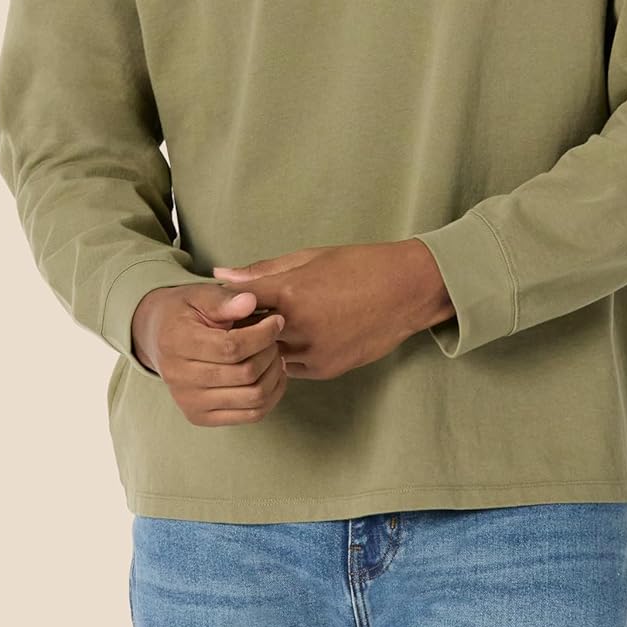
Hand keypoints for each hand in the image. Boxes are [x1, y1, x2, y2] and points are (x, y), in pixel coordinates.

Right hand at [131, 283, 288, 425]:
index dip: (262, 334)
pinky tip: (270, 373)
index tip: (276, 320)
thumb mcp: (198, 295)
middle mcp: (179, 378)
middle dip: (270, 352)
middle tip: (275, 337)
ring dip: (273, 374)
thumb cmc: (183, 312)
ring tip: (274, 353)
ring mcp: (189, 402)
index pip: (231, 347)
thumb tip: (251, 302)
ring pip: (253, 398)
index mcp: (176, 343)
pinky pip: (251, 415)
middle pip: (245, 374)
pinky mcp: (200, 417)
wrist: (155, 337)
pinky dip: (271, 395)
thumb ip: (224, 299)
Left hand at [211, 239, 451, 380]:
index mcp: (291, 292)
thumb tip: (221, 275)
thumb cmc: (358, 266)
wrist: (406, 290)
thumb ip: (262, 271)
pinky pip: (294, 368)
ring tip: (272, 328)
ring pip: (270, 356)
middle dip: (244, 327)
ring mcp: (314, 351)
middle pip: (249, 335)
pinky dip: (289, 355)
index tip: (225, 303)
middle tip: (242, 319)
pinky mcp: (327, 369)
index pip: (238, 303)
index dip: (228, 304)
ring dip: (266, 345)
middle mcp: (299, 326)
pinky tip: (298, 338)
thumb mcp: (309, 258)